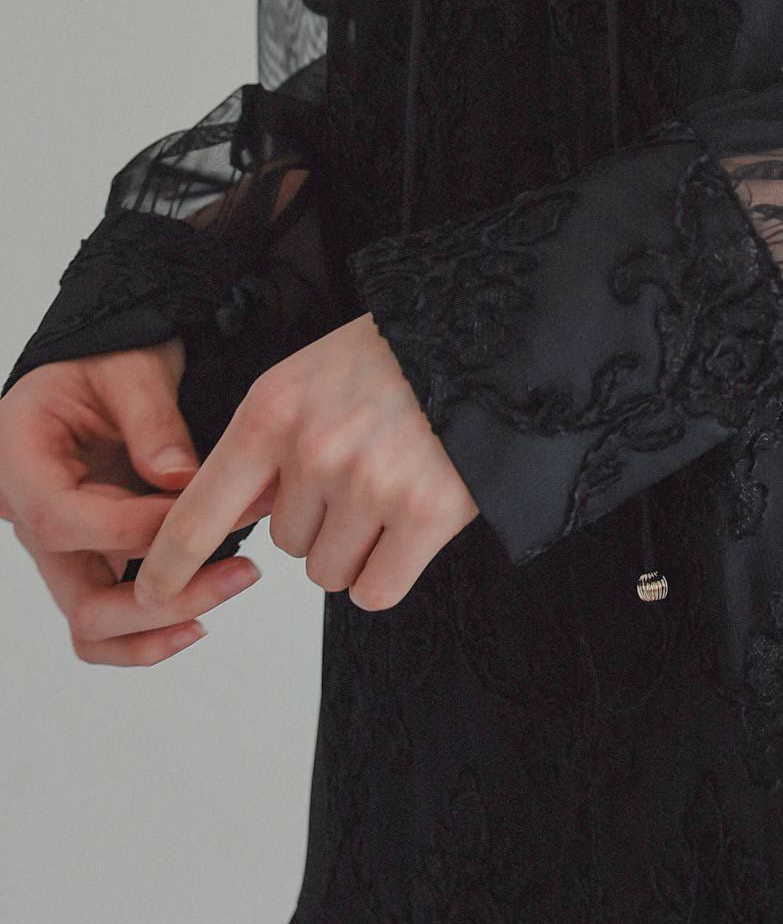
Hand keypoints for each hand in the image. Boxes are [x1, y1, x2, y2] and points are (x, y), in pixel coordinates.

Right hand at [0, 338, 261, 665]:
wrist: (104, 366)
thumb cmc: (106, 360)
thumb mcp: (131, 367)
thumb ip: (152, 421)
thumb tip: (180, 478)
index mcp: (20, 461)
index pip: (64, 521)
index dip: (135, 528)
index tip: (200, 514)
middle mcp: (30, 515)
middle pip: (80, 596)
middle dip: (163, 597)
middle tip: (239, 571)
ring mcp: (61, 547)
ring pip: (92, 623)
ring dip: (161, 622)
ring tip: (232, 584)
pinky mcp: (91, 558)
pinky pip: (107, 618)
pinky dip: (149, 632)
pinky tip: (200, 614)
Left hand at [134, 313, 479, 616]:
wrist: (491, 332)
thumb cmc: (397, 355)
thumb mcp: (309, 378)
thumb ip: (267, 445)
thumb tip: (241, 520)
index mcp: (273, 411)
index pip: (200, 509)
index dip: (171, 561)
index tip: (150, 591)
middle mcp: (314, 450)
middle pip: (284, 543)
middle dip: (320, 519)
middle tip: (366, 465)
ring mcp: (371, 484)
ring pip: (328, 571)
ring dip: (357, 545)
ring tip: (396, 483)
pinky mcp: (427, 514)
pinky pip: (375, 591)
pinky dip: (390, 572)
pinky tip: (414, 525)